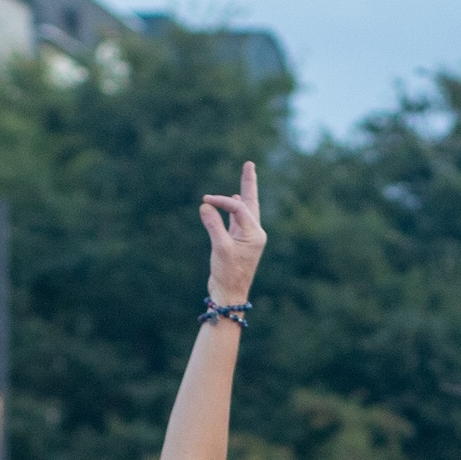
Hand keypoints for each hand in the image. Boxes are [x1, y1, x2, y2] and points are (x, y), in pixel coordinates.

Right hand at [199, 161, 265, 301]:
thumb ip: (213, 225)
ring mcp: (246, 238)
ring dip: (243, 194)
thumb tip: (205, 206)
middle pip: (251, 202)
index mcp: (255, 233)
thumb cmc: (228, 274)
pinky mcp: (237, 243)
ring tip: (247, 176)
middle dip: (249, 183)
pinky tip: (233, 200)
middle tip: (249, 164)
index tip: (205, 201)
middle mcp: (254, 233)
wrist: (229, 295)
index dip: (222, 202)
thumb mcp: (220, 248)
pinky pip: (236, 220)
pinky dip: (233, 209)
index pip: (238, 208)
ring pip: (244, 210)